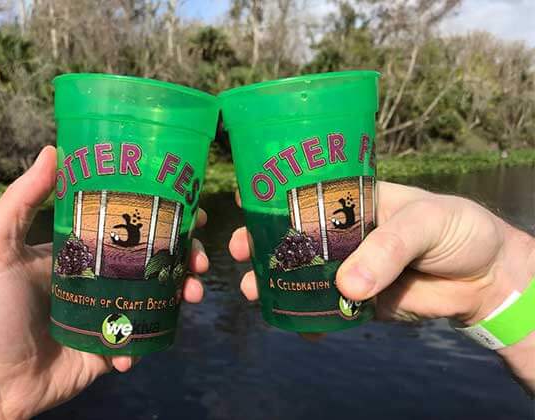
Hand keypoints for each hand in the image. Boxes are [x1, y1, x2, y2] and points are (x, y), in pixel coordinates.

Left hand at [0, 146, 209, 418]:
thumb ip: (21, 200)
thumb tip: (54, 150)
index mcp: (83, 250)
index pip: (130, 225)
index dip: (163, 214)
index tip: (190, 207)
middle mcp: (102, 277)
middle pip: (155, 259)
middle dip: (185, 255)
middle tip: (200, 258)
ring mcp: (111, 312)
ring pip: (160, 297)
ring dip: (182, 292)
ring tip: (192, 293)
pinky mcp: (113, 348)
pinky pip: (144, 339)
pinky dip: (150, 338)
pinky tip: (138, 341)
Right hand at [230, 181, 534, 392]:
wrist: (487, 278)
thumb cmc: (458, 230)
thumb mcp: (424, 223)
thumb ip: (386, 250)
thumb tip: (346, 287)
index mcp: (355, 201)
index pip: (307, 195)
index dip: (274, 201)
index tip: (245, 209)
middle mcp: (346, 233)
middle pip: (295, 238)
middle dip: (263, 245)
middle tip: (240, 254)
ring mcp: (351, 268)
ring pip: (305, 275)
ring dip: (276, 283)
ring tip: (253, 291)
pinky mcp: (361, 301)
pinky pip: (328, 310)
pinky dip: (309, 319)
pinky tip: (292, 324)